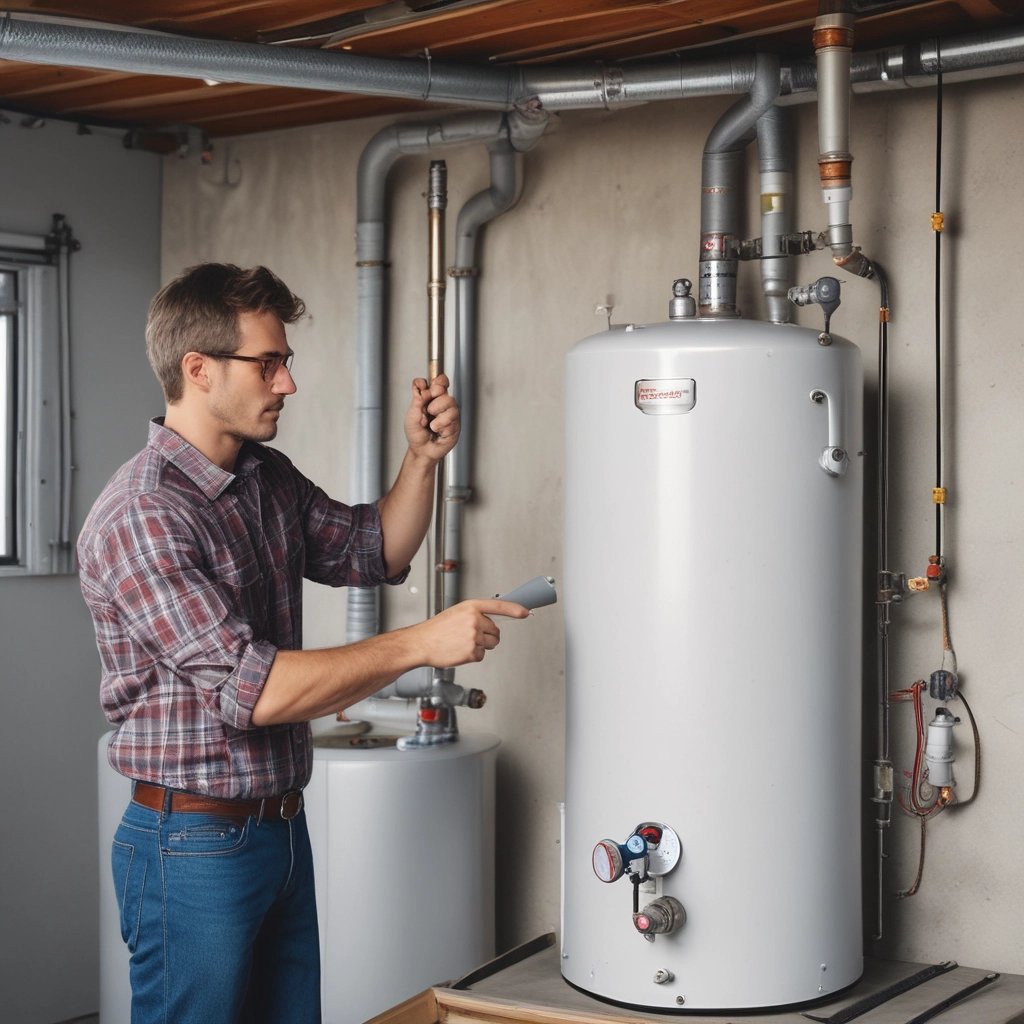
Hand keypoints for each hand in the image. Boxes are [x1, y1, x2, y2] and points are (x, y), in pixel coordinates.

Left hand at [404, 374, 459, 461]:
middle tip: (428, 409)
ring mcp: (450, 414)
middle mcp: (443, 405)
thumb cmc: (416, 434)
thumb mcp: (411, 414)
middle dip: (434, 398)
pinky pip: (452, 418)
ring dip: (437, 412)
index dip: (438, 381)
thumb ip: (417, 398)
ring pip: (450, 402)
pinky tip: (437, 430)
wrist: (421, 451)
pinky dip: (441, 424)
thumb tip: (420, 384)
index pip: (440, 382)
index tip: (431, 388)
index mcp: (432, 399)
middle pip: (444, 390)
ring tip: (431, 423)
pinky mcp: (455, 425)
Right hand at [411, 599, 528, 667]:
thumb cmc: (436, 629)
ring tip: (461, 643)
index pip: (498, 605)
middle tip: (469, 637)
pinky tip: (459, 651)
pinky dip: (472, 656)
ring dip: (480, 646)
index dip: (514, 609)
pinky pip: (481, 655)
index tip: (525, 612)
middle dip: (487, 636)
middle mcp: (474, 620)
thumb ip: (475, 615)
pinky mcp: (472, 651)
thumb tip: (492, 622)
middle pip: (496, 631)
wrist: (421, 643)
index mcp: (471, 607)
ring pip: (490, 644)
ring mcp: (474, 636)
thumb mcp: (456, 613)